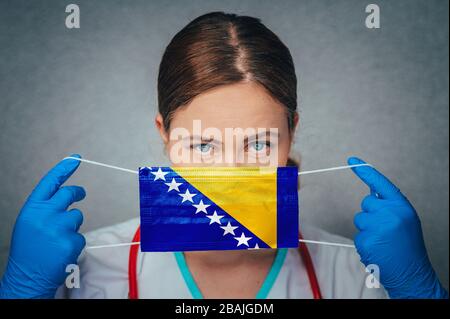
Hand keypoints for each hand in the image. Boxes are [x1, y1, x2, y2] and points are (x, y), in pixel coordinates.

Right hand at [0, 155, 85, 298]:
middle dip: (77, 193)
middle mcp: (44, 214)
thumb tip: (66, 195)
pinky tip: (61, 252)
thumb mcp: (30, 223)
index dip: (64, 168)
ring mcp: (58, 227)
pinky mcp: (71, 241)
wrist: (26, 277)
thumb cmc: (29, 250)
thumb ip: (45, 208)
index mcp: (32, 209)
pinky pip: (80, 236)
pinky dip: (74, 243)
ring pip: (77, 216)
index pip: (50, 182)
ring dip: (72, 226)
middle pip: (69, 194)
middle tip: (81, 194)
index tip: (76, 158)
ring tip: (56, 241)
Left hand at [348, 157, 447, 298]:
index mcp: (402, 207)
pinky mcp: (367, 240)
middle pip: (366, 203)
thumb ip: (389, 205)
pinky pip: (358, 236)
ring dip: (367, 230)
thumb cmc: (408, 247)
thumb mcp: (404, 220)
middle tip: (385, 230)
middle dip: (371, 214)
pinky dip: (365, 243)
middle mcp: (390, 214)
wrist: (413, 274)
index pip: (380, 183)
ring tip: (382, 242)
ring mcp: (378, 227)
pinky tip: (378, 250)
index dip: (365, 171)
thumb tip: (372, 191)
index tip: (351, 160)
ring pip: (360, 219)